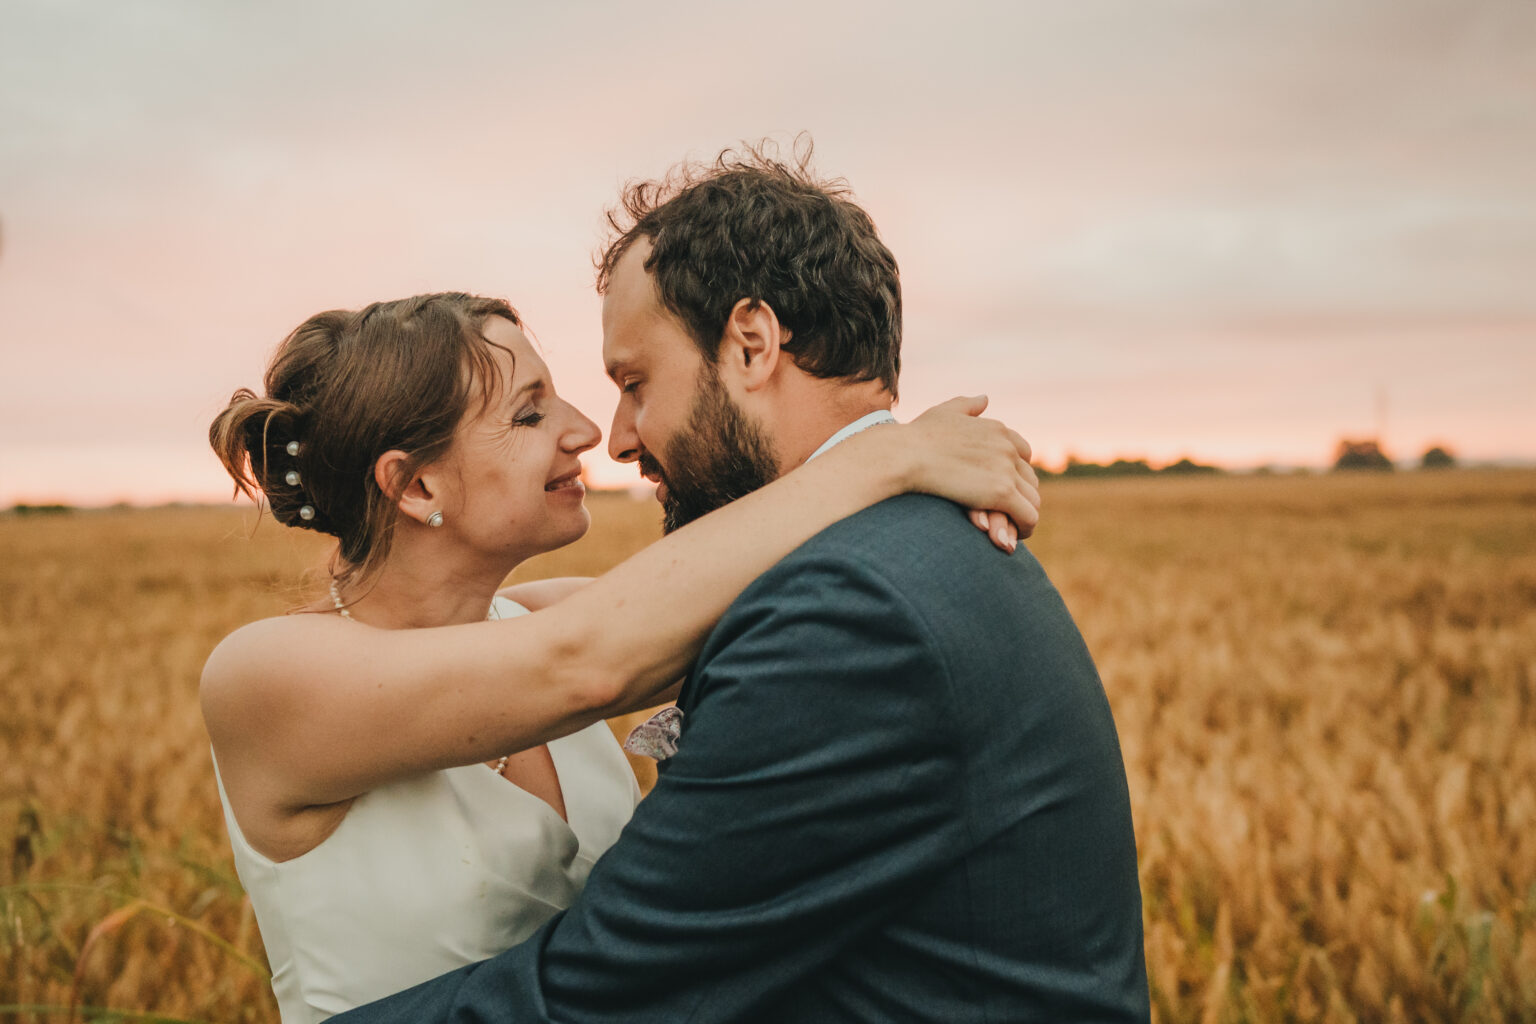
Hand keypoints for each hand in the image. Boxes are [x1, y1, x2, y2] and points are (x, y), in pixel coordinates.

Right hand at [903, 396, 1040, 551]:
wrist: (904, 454)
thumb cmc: (916, 437)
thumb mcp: (944, 412)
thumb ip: (967, 406)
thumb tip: (984, 399)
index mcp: (997, 430)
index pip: (1023, 454)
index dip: (1014, 474)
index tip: (1003, 489)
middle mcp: (1008, 447)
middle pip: (1030, 479)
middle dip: (1020, 498)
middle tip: (1007, 516)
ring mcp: (1006, 469)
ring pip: (1033, 500)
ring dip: (1023, 517)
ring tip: (1010, 531)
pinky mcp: (1001, 492)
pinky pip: (1028, 517)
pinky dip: (1024, 529)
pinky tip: (1010, 540)